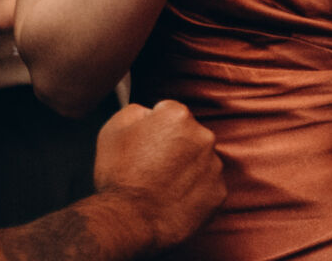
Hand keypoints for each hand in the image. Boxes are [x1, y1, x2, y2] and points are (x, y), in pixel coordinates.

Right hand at [92, 99, 225, 249]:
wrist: (128, 221)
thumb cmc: (118, 175)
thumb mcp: (113, 128)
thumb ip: (137, 111)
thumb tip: (151, 114)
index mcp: (177, 115)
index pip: (169, 113)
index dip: (154, 130)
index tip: (145, 146)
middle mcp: (203, 136)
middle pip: (189, 136)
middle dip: (175, 147)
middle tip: (153, 168)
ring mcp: (214, 166)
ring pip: (200, 161)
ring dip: (187, 169)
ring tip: (163, 186)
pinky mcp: (218, 193)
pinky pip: (208, 186)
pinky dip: (195, 191)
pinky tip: (174, 199)